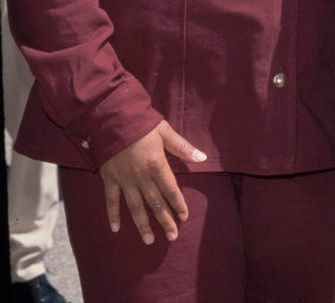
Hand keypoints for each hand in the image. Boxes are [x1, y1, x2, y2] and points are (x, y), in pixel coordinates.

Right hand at [100, 119, 206, 245]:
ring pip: (135, 207)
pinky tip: (115, 229)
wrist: (112, 118)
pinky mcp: (109, 178)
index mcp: (156, 165)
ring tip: (149, 240)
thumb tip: (202, 158)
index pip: (170, 190)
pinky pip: (111, 200)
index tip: (184, 217)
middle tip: (172, 236)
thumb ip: (182, 147)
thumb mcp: (165, 131)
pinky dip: (112, 215)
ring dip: (142, 224)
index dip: (178, 205)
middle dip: (165, 220)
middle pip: (155, 203)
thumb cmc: (141, 123)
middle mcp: (141, 177)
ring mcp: (124, 179)